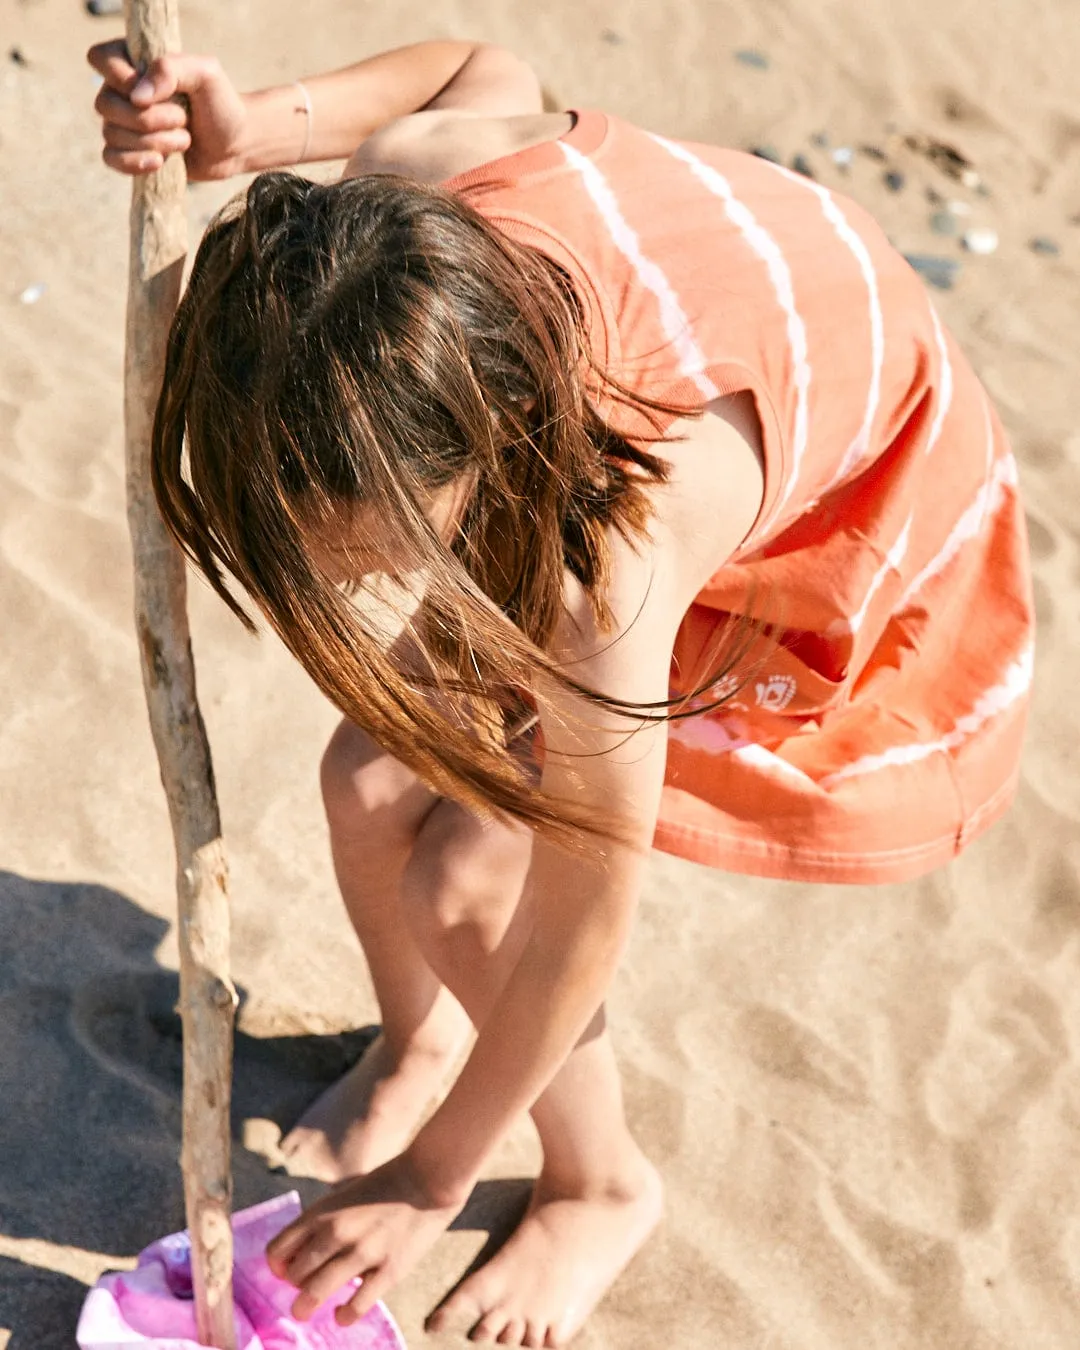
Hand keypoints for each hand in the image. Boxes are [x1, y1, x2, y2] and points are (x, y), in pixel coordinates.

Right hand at [87, 39, 247, 179]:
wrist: (235, 144)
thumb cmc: (220, 103)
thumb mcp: (205, 74)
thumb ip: (171, 70)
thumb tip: (137, 97)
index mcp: (133, 62)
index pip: (99, 59)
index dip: (120, 78)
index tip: (151, 91)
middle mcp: (122, 91)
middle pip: (105, 105)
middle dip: (148, 119)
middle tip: (182, 119)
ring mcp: (124, 123)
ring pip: (111, 134)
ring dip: (153, 142)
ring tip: (185, 140)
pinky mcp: (130, 152)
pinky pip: (111, 158)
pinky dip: (134, 163)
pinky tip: (160, 162)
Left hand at [265, 1153, 463, 1325]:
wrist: (428, 1179)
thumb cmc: (384, 1185)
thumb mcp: (343, 1195)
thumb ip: (322, 1222)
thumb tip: (301, 1257)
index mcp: (322, 1211)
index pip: (278, 1250)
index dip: (277, 1266)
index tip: (286, 1272)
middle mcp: (336, 1231)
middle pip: (294, 1274)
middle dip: (294, 1286)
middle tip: (302, 1289)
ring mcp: (362, 1252)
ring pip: (315, 1292)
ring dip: (305, 1306)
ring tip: (304, 1311)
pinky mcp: (388, 1270)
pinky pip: (355, 1305)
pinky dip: (343, 1316)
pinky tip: (341, 1315)